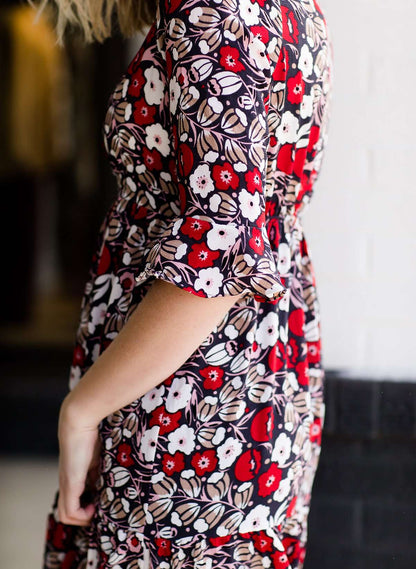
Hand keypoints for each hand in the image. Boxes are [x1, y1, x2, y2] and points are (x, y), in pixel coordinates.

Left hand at [57, 397, 101, 525]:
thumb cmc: (95, 427)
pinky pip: (69, 512)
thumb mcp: (106, 447)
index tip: (107, 501)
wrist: (80, 418)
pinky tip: (95, 509)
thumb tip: (132, 458)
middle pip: (70, 510)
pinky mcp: (70, 483)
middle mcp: (69, 481)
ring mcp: (67, 483)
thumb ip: (111, 458)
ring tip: (100, 512)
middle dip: (87, 515)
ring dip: (84, 519)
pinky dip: (81, 516)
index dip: (91, 503)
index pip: (79, 497)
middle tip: (105, 511)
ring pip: (66, 515)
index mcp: (77, 472)